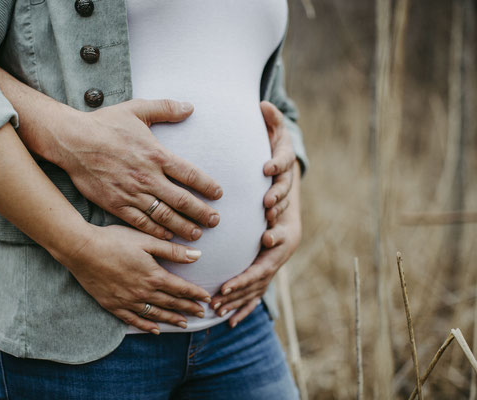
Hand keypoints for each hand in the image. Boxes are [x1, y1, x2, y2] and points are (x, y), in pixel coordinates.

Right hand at [51, 98, 222, 240]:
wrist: (72, 141)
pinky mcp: (117, 204)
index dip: (208, 186)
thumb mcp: (137, 108)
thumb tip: (189, 106)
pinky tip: (168, 237)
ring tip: (197, 233)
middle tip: (215, 221)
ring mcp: (132, 193)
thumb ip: (165, 107)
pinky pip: (141, 222)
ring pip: (164, 216)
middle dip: (202, 212)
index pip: (190, 175)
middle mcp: (148, 177)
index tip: (218, 194)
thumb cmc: (105, 123)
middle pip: (182, 200)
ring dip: (183, 226)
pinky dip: (157, 231)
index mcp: (156, 154)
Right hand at [62, 224, 211, 333]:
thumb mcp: (145, 241)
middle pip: (171, 303)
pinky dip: (146, 326)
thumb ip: (172, 251)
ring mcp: (127, 301)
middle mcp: (143, 292)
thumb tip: (198, 256)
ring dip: (171, 319)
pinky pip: (133, 320)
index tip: (206, 299)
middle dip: (188, 308)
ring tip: (184, 324)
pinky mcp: (113, 305)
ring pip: (155, 314)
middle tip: (201, 314)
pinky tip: (154, 330)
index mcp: (153, 275)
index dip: (195, 294)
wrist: (82, 250)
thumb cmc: (114, 240)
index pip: (180, 288)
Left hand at [209, 161, 301, 326]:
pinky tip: (231, 320)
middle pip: (257, 282)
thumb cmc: (279, 179)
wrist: (287, 178)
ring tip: (215, 312)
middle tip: (214, 306)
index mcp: (284, 241)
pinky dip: (245, 304)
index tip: (224, 290)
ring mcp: (276, 260)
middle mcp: (281, 254)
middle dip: (235, 296)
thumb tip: (267, 226)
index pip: (261, 268)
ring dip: (237, 302)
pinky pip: (258, 289)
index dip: (242, 281)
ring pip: (256, 288)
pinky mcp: (269, 263)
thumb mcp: (280, 186)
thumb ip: (276, 197)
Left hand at [260, 101, 295, 230]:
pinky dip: (273, 219)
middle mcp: (285, 173)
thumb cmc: (268, 137)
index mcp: (284, 155)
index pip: (282, 160)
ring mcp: (281, 187)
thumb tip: (263, 105)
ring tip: (267, 216)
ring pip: (282, 201)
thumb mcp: (272, 126)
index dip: (276, 164)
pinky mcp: (275, 199)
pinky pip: (277, 210)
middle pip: (283, 185)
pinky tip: (264, 229)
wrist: (271, 154)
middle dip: (276, 193)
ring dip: (276, 208)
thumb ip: (271, 117)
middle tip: (267, 202)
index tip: (266, 168)